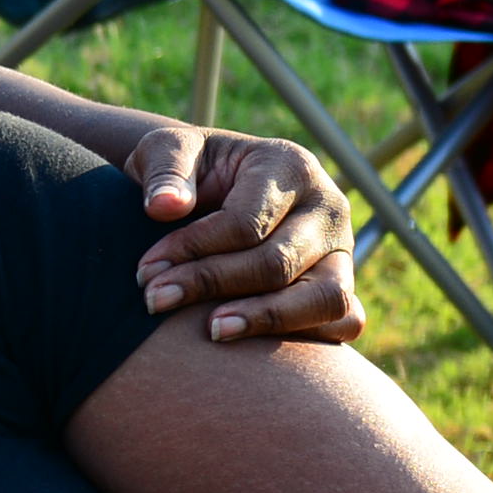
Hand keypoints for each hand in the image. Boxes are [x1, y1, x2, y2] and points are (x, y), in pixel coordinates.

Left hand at [128, 124, 361, 343]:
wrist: (209, 188)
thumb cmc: (187, 171)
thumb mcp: (165, 150)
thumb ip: (165, 171)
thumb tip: (165, 208)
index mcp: (290, 166)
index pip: (246, 222)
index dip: (193, 250)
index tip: (146, 269)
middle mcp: (327, 208)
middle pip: (278, 262)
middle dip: (212, 285)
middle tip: (155, 300)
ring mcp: (341, 250)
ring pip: (325, 297)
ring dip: (265, 320)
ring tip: (212, 331)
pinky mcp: (341, 284)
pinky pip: (345, 321)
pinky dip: (306, 337)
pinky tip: (250, 342)